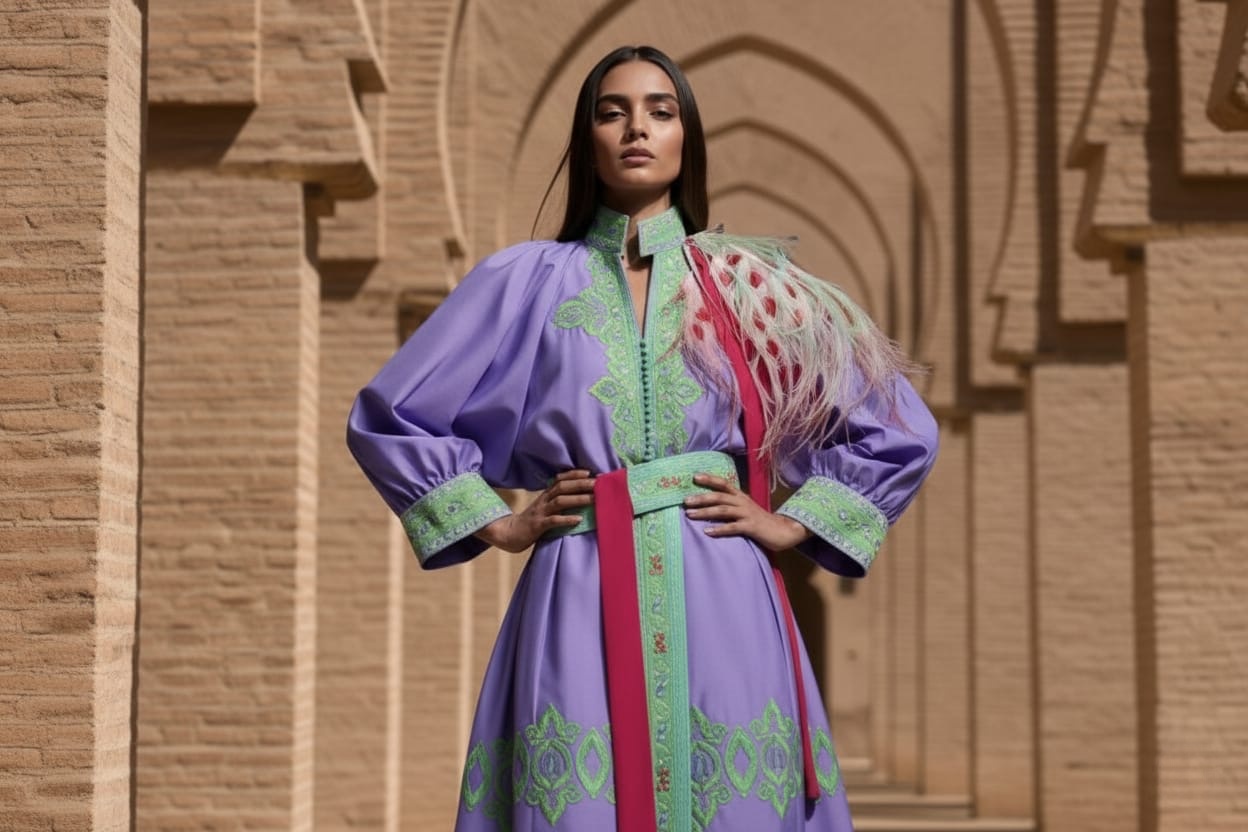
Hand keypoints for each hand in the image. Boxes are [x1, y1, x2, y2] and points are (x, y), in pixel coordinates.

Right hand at [476, 469, 593, 552]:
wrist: (509, 534)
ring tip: (593, 499)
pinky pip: (553, 521)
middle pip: (562, 487)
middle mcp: (543, 500)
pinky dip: (566, 519)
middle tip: (597, 483)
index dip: (574, 474)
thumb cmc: (530, 522)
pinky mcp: (537, 525)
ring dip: (578, 499)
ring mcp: (540, 512)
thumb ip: (557, 501)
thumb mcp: (543, 508)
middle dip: (580, 484)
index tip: (590, 472)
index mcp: (545, 495)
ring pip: (560, 501)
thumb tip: (579, 497)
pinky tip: (578, 519)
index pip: (560, 479)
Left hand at [684, 472, 812, 551]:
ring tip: (690, 514)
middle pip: (719, 497)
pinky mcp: (751, 527)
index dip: (709, 479)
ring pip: (723, 511)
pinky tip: (707, 531)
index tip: (694, 477)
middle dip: (701, 498)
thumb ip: (731, 505)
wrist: (783, 530)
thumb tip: (709, 504)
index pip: (723, 484)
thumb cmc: (760, 520)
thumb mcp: (745, 508)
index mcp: (740, 496)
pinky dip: (719, 529)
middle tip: (685, 501)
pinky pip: (732, 527)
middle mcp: (742, 502)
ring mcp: (747, 514)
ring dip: (705, 512)